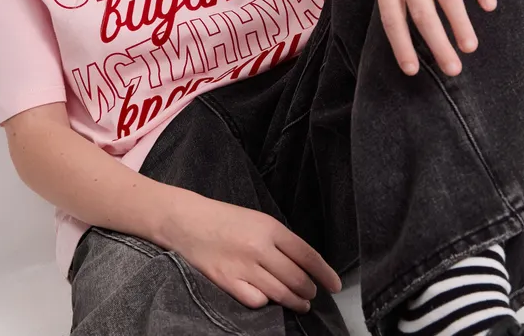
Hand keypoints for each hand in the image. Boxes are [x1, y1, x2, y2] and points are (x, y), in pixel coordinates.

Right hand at [161, 189, 341, 314]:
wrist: (188, 221)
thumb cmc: (224, 219)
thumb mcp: (257, 219)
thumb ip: (280, 240)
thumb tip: (305, 264)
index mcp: (269, 227)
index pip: (307, 255)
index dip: (325, 273)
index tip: (335, 285)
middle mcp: (259, 247)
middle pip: (297, 278)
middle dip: (309, 291)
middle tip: (312, 294)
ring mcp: (243, 266)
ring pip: (281, 293)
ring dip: (295, 301)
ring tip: (299, 303)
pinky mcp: (227, 282)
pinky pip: (257, 301)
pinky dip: (265, 302)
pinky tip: (266, 297)